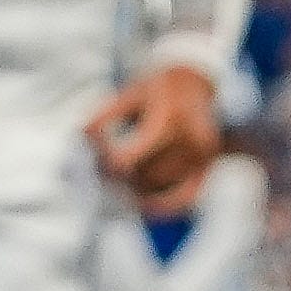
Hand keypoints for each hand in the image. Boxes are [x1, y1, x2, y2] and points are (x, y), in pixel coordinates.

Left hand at [88, 60, 225, 213]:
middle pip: (148, 174)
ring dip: (137, 188)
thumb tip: (82, 136)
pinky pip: (185, 199)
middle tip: (102, 169)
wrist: (199, 84)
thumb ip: (106, 114)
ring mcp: (203, 157)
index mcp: (171, 116)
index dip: (113, 162)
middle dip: (122, 176)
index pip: (138, 152)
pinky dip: (163, 206)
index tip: (98, 160)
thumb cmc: (159, 87)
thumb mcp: (132, 92)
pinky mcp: (207, 170)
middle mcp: (191, 139)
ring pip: (161, 186)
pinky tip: (142, 205)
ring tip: (119, 176)